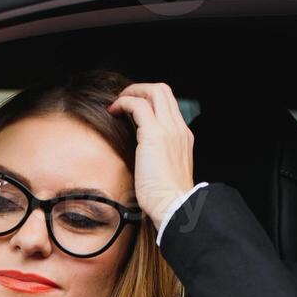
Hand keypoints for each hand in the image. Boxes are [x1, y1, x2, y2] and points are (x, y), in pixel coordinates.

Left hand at [106, 81, 195, 221]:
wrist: (175, 207)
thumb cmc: (167, 199)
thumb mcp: (165, 172)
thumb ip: (157, 158)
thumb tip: (139, 155)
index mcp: (183, 138)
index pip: (169, 106)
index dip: (150, 101)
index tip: (133, 109)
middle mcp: (179, 129)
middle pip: (163, 91)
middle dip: (140, 90)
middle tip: (123, 100)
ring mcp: (169, 130)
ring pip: (154, 91)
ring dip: (131, 92)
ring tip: (116, 104)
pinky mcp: (154, 135)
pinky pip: (138, 105)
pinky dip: (124, 103)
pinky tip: (113, 111)